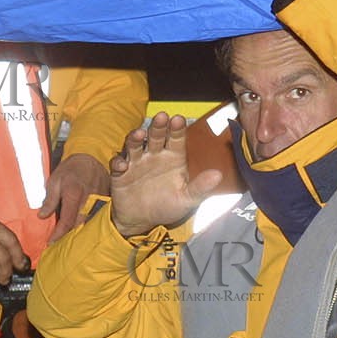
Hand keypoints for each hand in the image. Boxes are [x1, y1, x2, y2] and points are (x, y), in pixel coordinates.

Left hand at [38, 152, 107, 242]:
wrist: (89, 159)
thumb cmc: (69, 170)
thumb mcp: (54, 181)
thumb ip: (50, 199)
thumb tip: (42, 216)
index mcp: (74, 195)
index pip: (67, 221)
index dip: (58, 234)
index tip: (51, 242)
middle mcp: (88, 201)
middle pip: (79, 226)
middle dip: (68, 237)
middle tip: (58, 244)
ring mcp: (98, 203)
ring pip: (88, 223)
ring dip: (78, 232)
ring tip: (68, 239)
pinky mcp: (104, 203)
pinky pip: (95, 218)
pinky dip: (87, 224)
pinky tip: (79, 229)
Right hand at [109, 113, 222, 237]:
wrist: (142, 220)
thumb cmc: (167, 206)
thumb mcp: (187, 199)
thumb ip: (201, 187)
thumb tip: (218, 175)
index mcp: (173, 158)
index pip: (176, 139)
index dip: (177, 129)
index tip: (178, 119)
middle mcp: (154, 156)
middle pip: (155, 136)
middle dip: (157, 126)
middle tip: (161, 117)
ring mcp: (136, 163)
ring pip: (135, 145)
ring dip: (135, 138)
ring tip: (139, 135)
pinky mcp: (121, 173)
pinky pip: (117, 164)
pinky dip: (118, 163)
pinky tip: (123, 165)